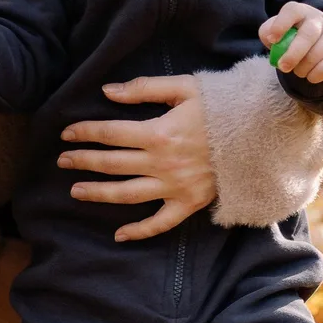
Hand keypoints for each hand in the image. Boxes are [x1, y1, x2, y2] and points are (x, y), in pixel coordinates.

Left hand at [59, 75, 216, 242]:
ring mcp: (175, 187)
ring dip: (98, 193)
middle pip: (112, 164)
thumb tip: (107, 92)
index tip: (66, 134)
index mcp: (158, 132)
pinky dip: (140, 231)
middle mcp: (162, 163)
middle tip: (62, 161)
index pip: (109, 134)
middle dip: (83, 162)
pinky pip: (160, 223)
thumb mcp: (184, 88)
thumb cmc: (223, 107)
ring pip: (127, 195)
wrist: (261, 133)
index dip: (84, 133)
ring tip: (76, 191)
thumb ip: (144, 89)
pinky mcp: (189, 203)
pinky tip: (119, 235)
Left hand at [260, 3, 322, 82]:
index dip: (281, 25)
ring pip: (317, 53)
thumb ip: (268, 32)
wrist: (321, 40)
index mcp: (300, 11)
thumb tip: (270, 38)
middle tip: (282, 67)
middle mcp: (318, 19)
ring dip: (303, 67)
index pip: (292, 12)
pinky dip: (315, 75)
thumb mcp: (278, 30)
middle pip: (308, 35)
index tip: (273, 40)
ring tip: (297, 70)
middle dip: (293, 54)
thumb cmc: (292, 35)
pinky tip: (309, 75)